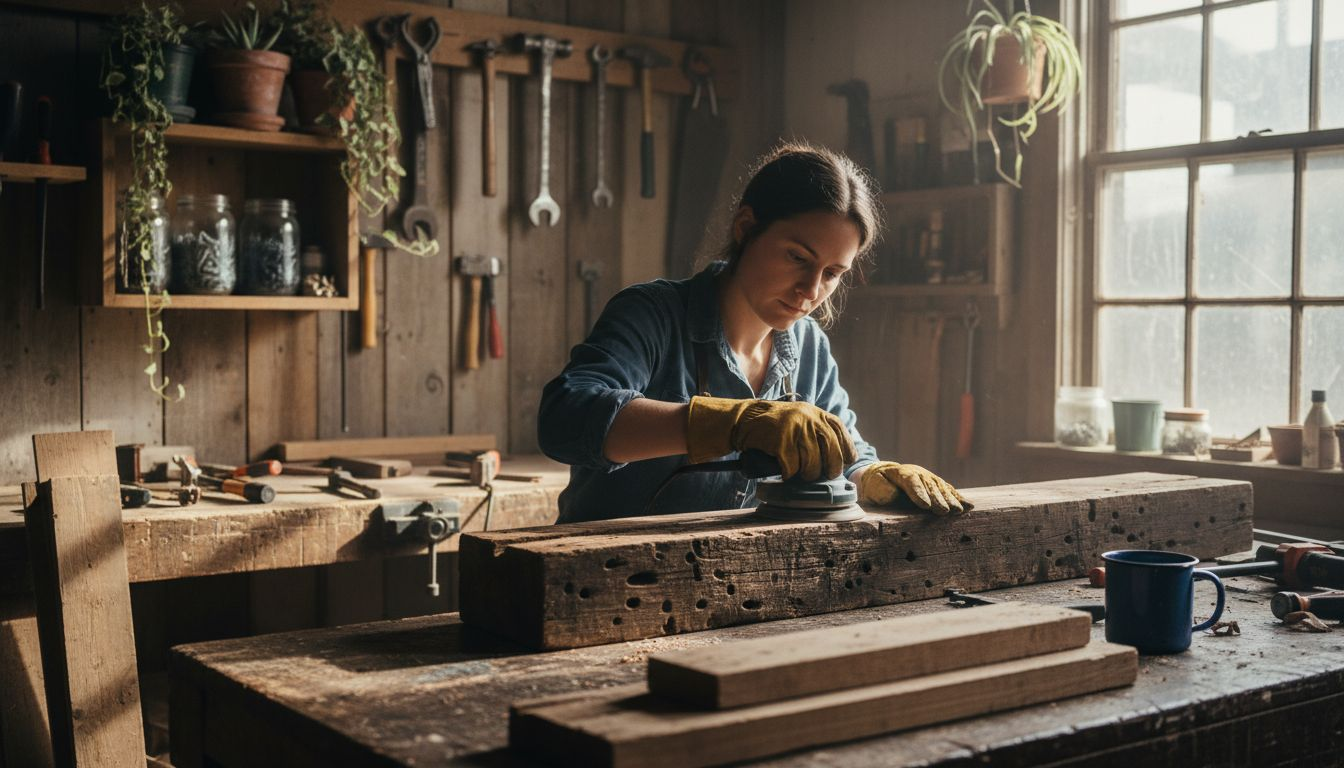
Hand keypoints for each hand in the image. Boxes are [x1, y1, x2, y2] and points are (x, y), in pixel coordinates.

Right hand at [686, 396, 855, 480]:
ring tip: (797, 472)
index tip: (841, 464)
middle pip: (832, 453)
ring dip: (806, 474)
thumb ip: (820, 432)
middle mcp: (810, 419)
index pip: (842, 436)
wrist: (745, 419)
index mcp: (818, 414)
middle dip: (829, 470)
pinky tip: (783, 470)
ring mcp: (796, 429)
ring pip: (812, 464)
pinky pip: (792, 468)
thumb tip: (841, 459)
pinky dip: (788, 474)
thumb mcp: (802, 419)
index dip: (845, 454)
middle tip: (820, 475)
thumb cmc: (775, 426)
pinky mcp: (781, 441)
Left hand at [857, 461, 972, 514]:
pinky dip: (958, 498)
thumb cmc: (877, 484)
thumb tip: (893, 495)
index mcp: (901, 473)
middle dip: (937, 499)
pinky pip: (949, 490)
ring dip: (950, 500)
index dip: (919, 493)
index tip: (926, 506)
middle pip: (929, 486)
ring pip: (941, 488)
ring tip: (957, 511)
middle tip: (944, 511)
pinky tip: (968, 506)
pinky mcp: (936, 485)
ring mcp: (929, 478)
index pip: (911, 481)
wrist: (884, 475)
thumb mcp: (873, 485)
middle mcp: (918, 473)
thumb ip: (881, 489)